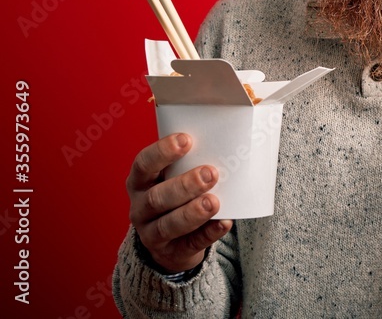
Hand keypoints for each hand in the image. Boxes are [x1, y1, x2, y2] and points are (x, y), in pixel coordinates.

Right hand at [126, 133, 231, 273]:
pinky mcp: (172, 252)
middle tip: (210, 173)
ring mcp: (152, 234)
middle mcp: (140, 208)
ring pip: (168, 225)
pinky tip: (224, 223)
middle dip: (184, 185)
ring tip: (214, 202)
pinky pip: (190, 244)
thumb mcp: (175, 178)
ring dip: (192, 212)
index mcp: (140, 182)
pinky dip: (208, 234)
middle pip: (156, 198)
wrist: (172, 242)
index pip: (143, 164)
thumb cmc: (177, 196)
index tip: (186, 140)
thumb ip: (192, 162)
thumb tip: (230, 140)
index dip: (161, 152)